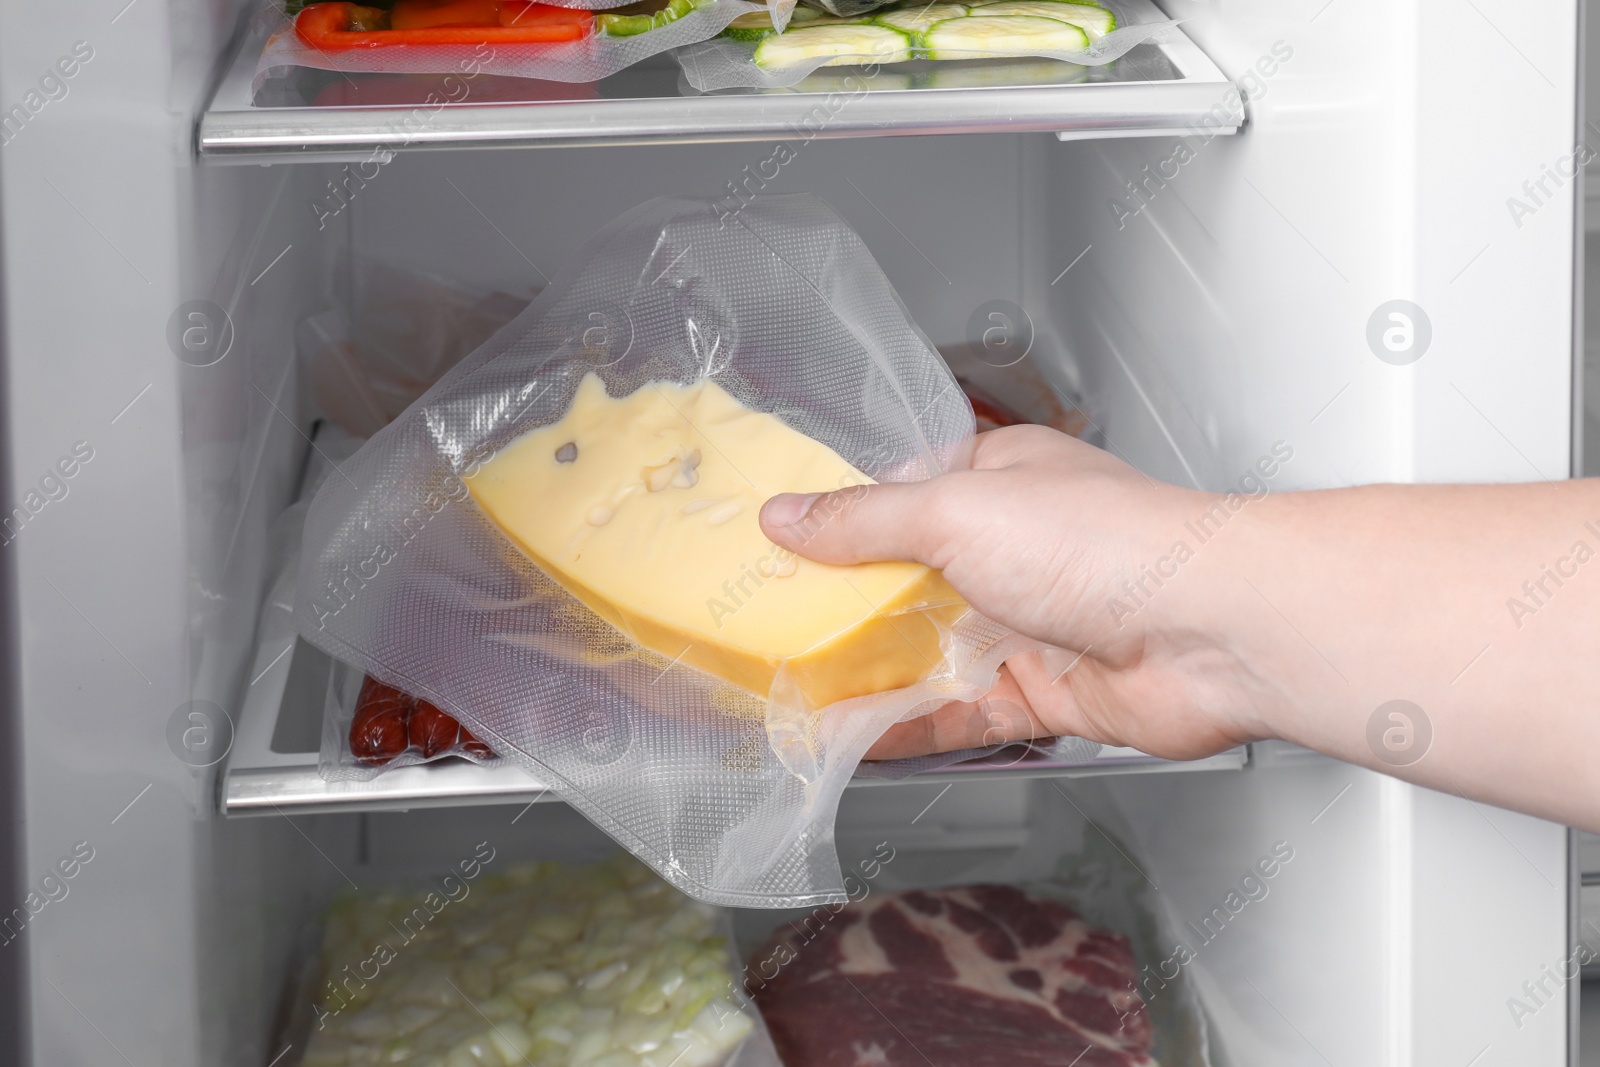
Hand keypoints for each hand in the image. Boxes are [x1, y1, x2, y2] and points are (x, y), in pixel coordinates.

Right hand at [759, 426, 1272, 760]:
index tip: (774, 552)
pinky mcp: (1046, 693)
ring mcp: (1031, 622)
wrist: (1210, 631)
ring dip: (868, 674)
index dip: (841, 524)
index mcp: (1001, 479)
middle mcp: (1016, 548)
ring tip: (791, 694)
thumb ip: (865, 522)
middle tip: (766, 631)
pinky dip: (909, 727)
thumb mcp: (956, 510)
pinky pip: (962, 713)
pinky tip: (851, 740)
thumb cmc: (1101, 543)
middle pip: (910, 581)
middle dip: (846, 608)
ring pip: (932, 652)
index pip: (902, 496)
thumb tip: (785, 516)